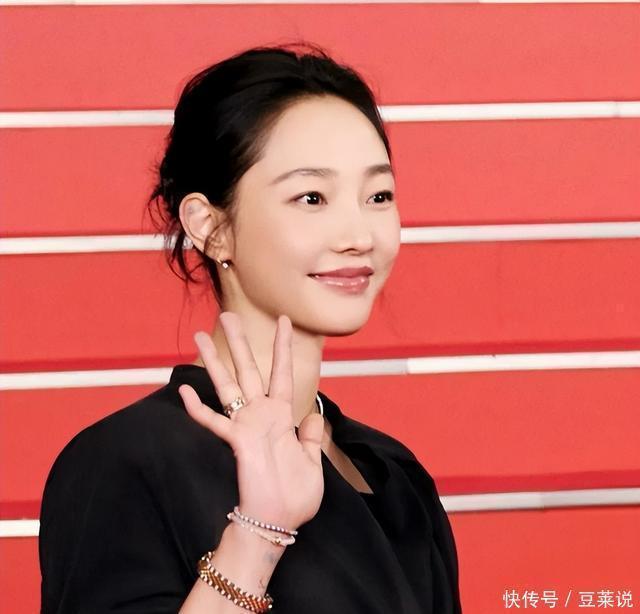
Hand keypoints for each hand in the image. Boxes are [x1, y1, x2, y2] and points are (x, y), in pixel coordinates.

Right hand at [178, 312, 324, 531]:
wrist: (279, 523)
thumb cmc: (296, 496)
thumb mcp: (312, 462)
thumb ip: (312, 437)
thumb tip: (316, 414)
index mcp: (281, 415)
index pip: (282, 373)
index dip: (282, 347)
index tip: (283, 321)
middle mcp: (261, 415)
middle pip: (248, 370)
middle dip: (238, 342)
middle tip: (227, 316)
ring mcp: (246, 426)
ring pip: (227, 386)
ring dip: (214, 362)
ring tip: (201, 337)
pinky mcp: (237, 441)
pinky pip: (214, 421)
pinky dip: (198, 408)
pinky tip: (184, 391)